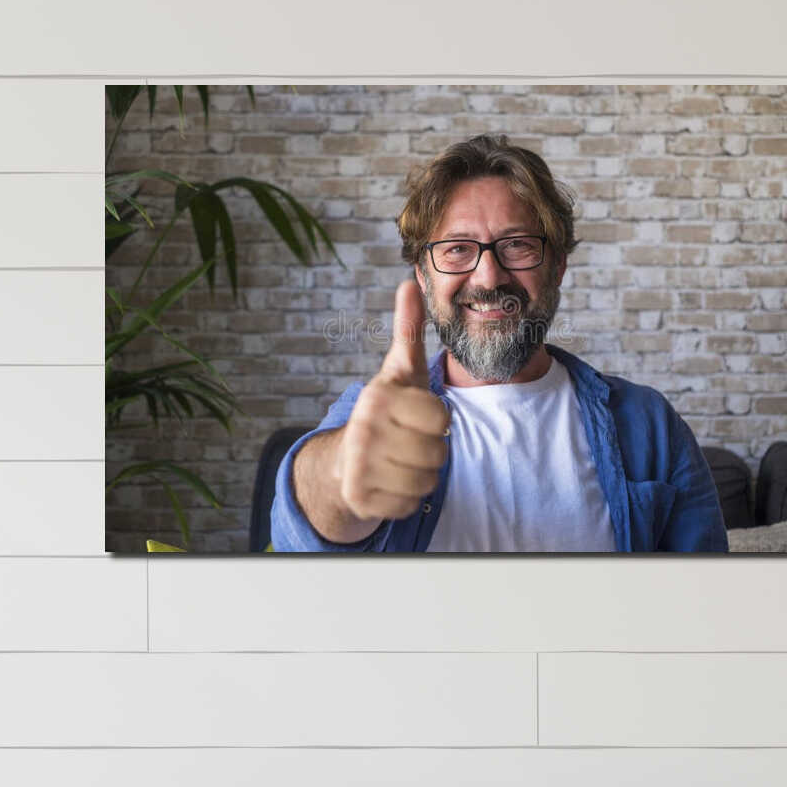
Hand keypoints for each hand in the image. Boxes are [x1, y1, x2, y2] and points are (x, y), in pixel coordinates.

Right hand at [332, 280, 447, 523]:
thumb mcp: (399, 372)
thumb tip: (409, 283)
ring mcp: (359, 465)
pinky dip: (406, 498)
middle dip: (431, 451)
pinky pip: (410, 504)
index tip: (416, 418)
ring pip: (426, 481)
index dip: (437, 421)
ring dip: (421, 475)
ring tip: (401, 461)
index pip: (441, 419)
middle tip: (409, 443)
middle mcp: (365, 430)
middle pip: (437, 453)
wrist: (344, 461)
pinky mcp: (360, 497)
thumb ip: (408, 330)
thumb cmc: (385, 413)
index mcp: (379, 397)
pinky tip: (390, 483)